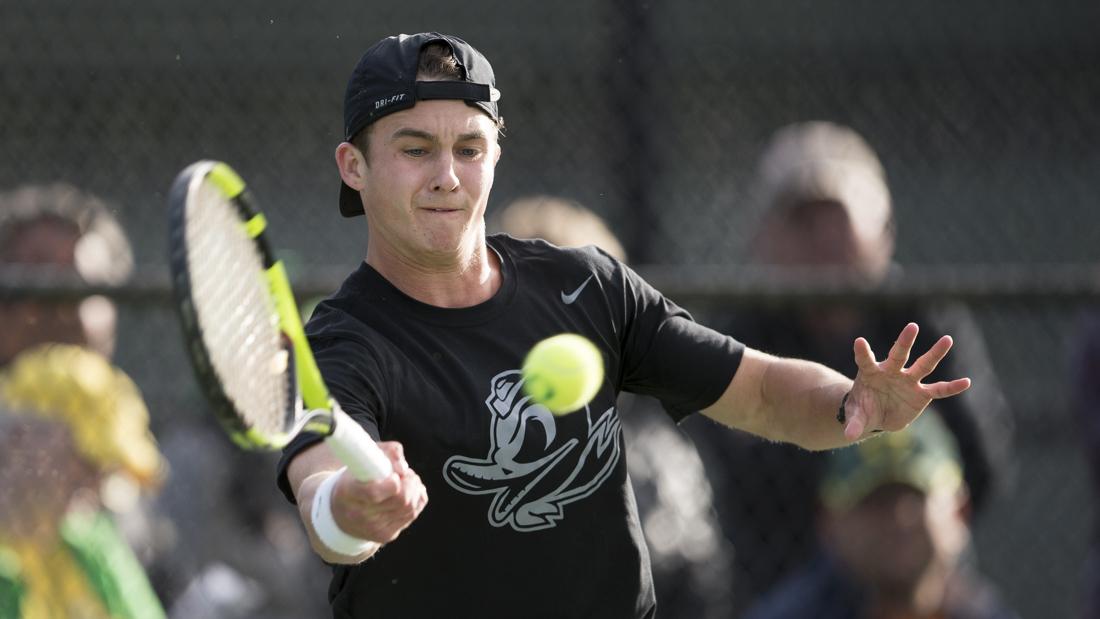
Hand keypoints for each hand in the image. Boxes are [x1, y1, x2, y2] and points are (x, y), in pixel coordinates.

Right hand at [330, 441, 427, 542]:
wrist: (339, 515)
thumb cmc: (353, 481)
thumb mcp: (360, 461)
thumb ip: (385, 452)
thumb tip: (403, 466)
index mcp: (349, 493)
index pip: (374, 493)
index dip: (393, 482)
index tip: (395, 474)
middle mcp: (360, 515)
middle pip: (401, 500)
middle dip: (411, 482)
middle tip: (407, 473)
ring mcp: (374, 528)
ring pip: (411, 508)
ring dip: (415, 489)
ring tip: (407, 480)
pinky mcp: (386, 535)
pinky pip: (412, 515)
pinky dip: (417, 500)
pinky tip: (410, 492)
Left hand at [843, 322, 970, 440]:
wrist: (877, 416)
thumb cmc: (862, 410)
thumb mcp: (856, 417)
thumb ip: (854, 423)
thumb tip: (848, 435)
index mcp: (871, 372)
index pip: (865, 359)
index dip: (863, 352)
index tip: (859, 341)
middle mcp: (891, 371)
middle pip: (899, 354)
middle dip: (905, 341)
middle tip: (912, 326)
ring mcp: (908, 381)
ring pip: (923, 365)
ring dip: (935, 353)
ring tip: (947, 339)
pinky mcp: (921, 394)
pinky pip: (938, 390)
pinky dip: (951, 387)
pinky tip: (966, 382)